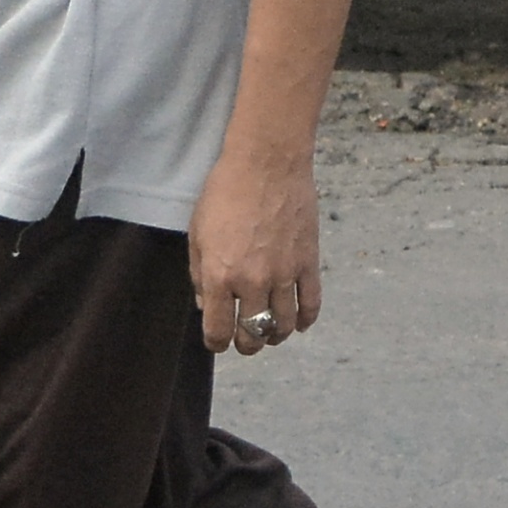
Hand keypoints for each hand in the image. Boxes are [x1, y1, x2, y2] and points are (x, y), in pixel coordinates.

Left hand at [188, 147, 322, 356]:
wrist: (267, 163)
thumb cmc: (225, 192)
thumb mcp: (197, 233)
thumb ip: (198, 274)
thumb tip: (205, 304)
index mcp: (219, 276)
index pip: (218, 330)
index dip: (216, 343)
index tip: (218, 341)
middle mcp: (252, 282)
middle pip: (252, 335)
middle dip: (245, 345)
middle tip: (244, 341)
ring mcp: (283, 274)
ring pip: (282, 326)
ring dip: (274, 337)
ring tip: (270, 333)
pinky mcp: (308, 263)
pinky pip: (310, 305)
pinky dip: (304, 320)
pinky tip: (297, 323)